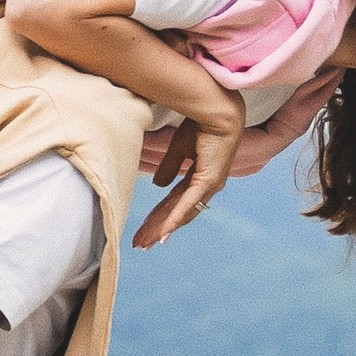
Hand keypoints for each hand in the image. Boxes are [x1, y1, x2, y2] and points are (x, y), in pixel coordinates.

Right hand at [135, 106, 241, 247]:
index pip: (174, 202)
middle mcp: (206, 187)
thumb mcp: (179, 149)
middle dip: (156, 228)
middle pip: (176, 213)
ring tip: (144, 242)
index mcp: (200, 179)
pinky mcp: (208, 180)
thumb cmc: (202, 125)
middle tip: (139, 243)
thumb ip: (170, 167)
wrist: (217, 112)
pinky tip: (163, 232)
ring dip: (161, 228)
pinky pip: (187, 203)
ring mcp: (208, 186)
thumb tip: (158, 185)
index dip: (158, 216)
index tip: (143, 228)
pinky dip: (175, 218)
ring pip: (180, 213)